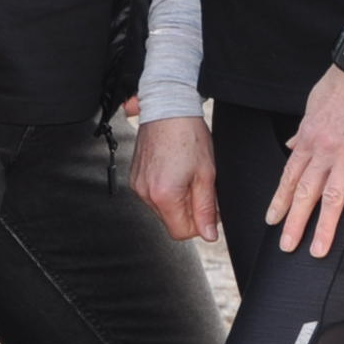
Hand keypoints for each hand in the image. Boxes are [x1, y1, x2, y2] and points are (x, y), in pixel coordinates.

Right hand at [132, 114, 220, 242]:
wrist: (168, 109)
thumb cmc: (188, 135)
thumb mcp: (206, 174)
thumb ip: (206, 209)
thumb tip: (209, 235)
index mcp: (164, 195)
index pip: (181, 233)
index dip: (199, 225)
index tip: (207, 207)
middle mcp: (145, 193)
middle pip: (171, 221)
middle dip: (188, 209)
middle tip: (198, 184)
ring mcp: (137, 185)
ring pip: (162, 209)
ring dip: (177, 199)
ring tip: (185, 173)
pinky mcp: (134, 177)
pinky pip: (152, 195)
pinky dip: (166, 189)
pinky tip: (173, 170)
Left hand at [265, 68, 343, 257]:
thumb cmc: (339, 84)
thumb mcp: (311, 106)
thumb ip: (302, 130)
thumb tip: (290, 145)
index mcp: (308, 140)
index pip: (289, 177)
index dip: (279, 201)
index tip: (272, 221)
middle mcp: (324, 152)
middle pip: (305, 193)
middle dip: (294, 222)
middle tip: (287, 248)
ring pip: (333, 197)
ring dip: (325, 227)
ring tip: (318, 251)